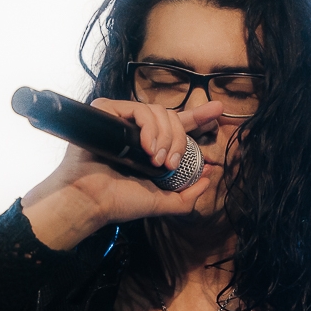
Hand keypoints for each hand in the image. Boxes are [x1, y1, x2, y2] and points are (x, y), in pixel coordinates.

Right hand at [20, 98, 223, 249]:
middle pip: (172, 117)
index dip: (198, 116)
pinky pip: (138, 108)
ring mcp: (122, 119)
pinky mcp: (107, 111)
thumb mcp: (162, 201)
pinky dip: (148, 127)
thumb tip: (209, 178)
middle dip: (180, 140)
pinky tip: (146, 147)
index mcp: (150, 146)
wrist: (92, 200)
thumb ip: (187, 195)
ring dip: (165, 137)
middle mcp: (137, 130)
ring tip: (156, 160)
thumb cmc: (119, 201)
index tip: (218, 111)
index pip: (177, 125)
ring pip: (158, 112)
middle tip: (171, 164)